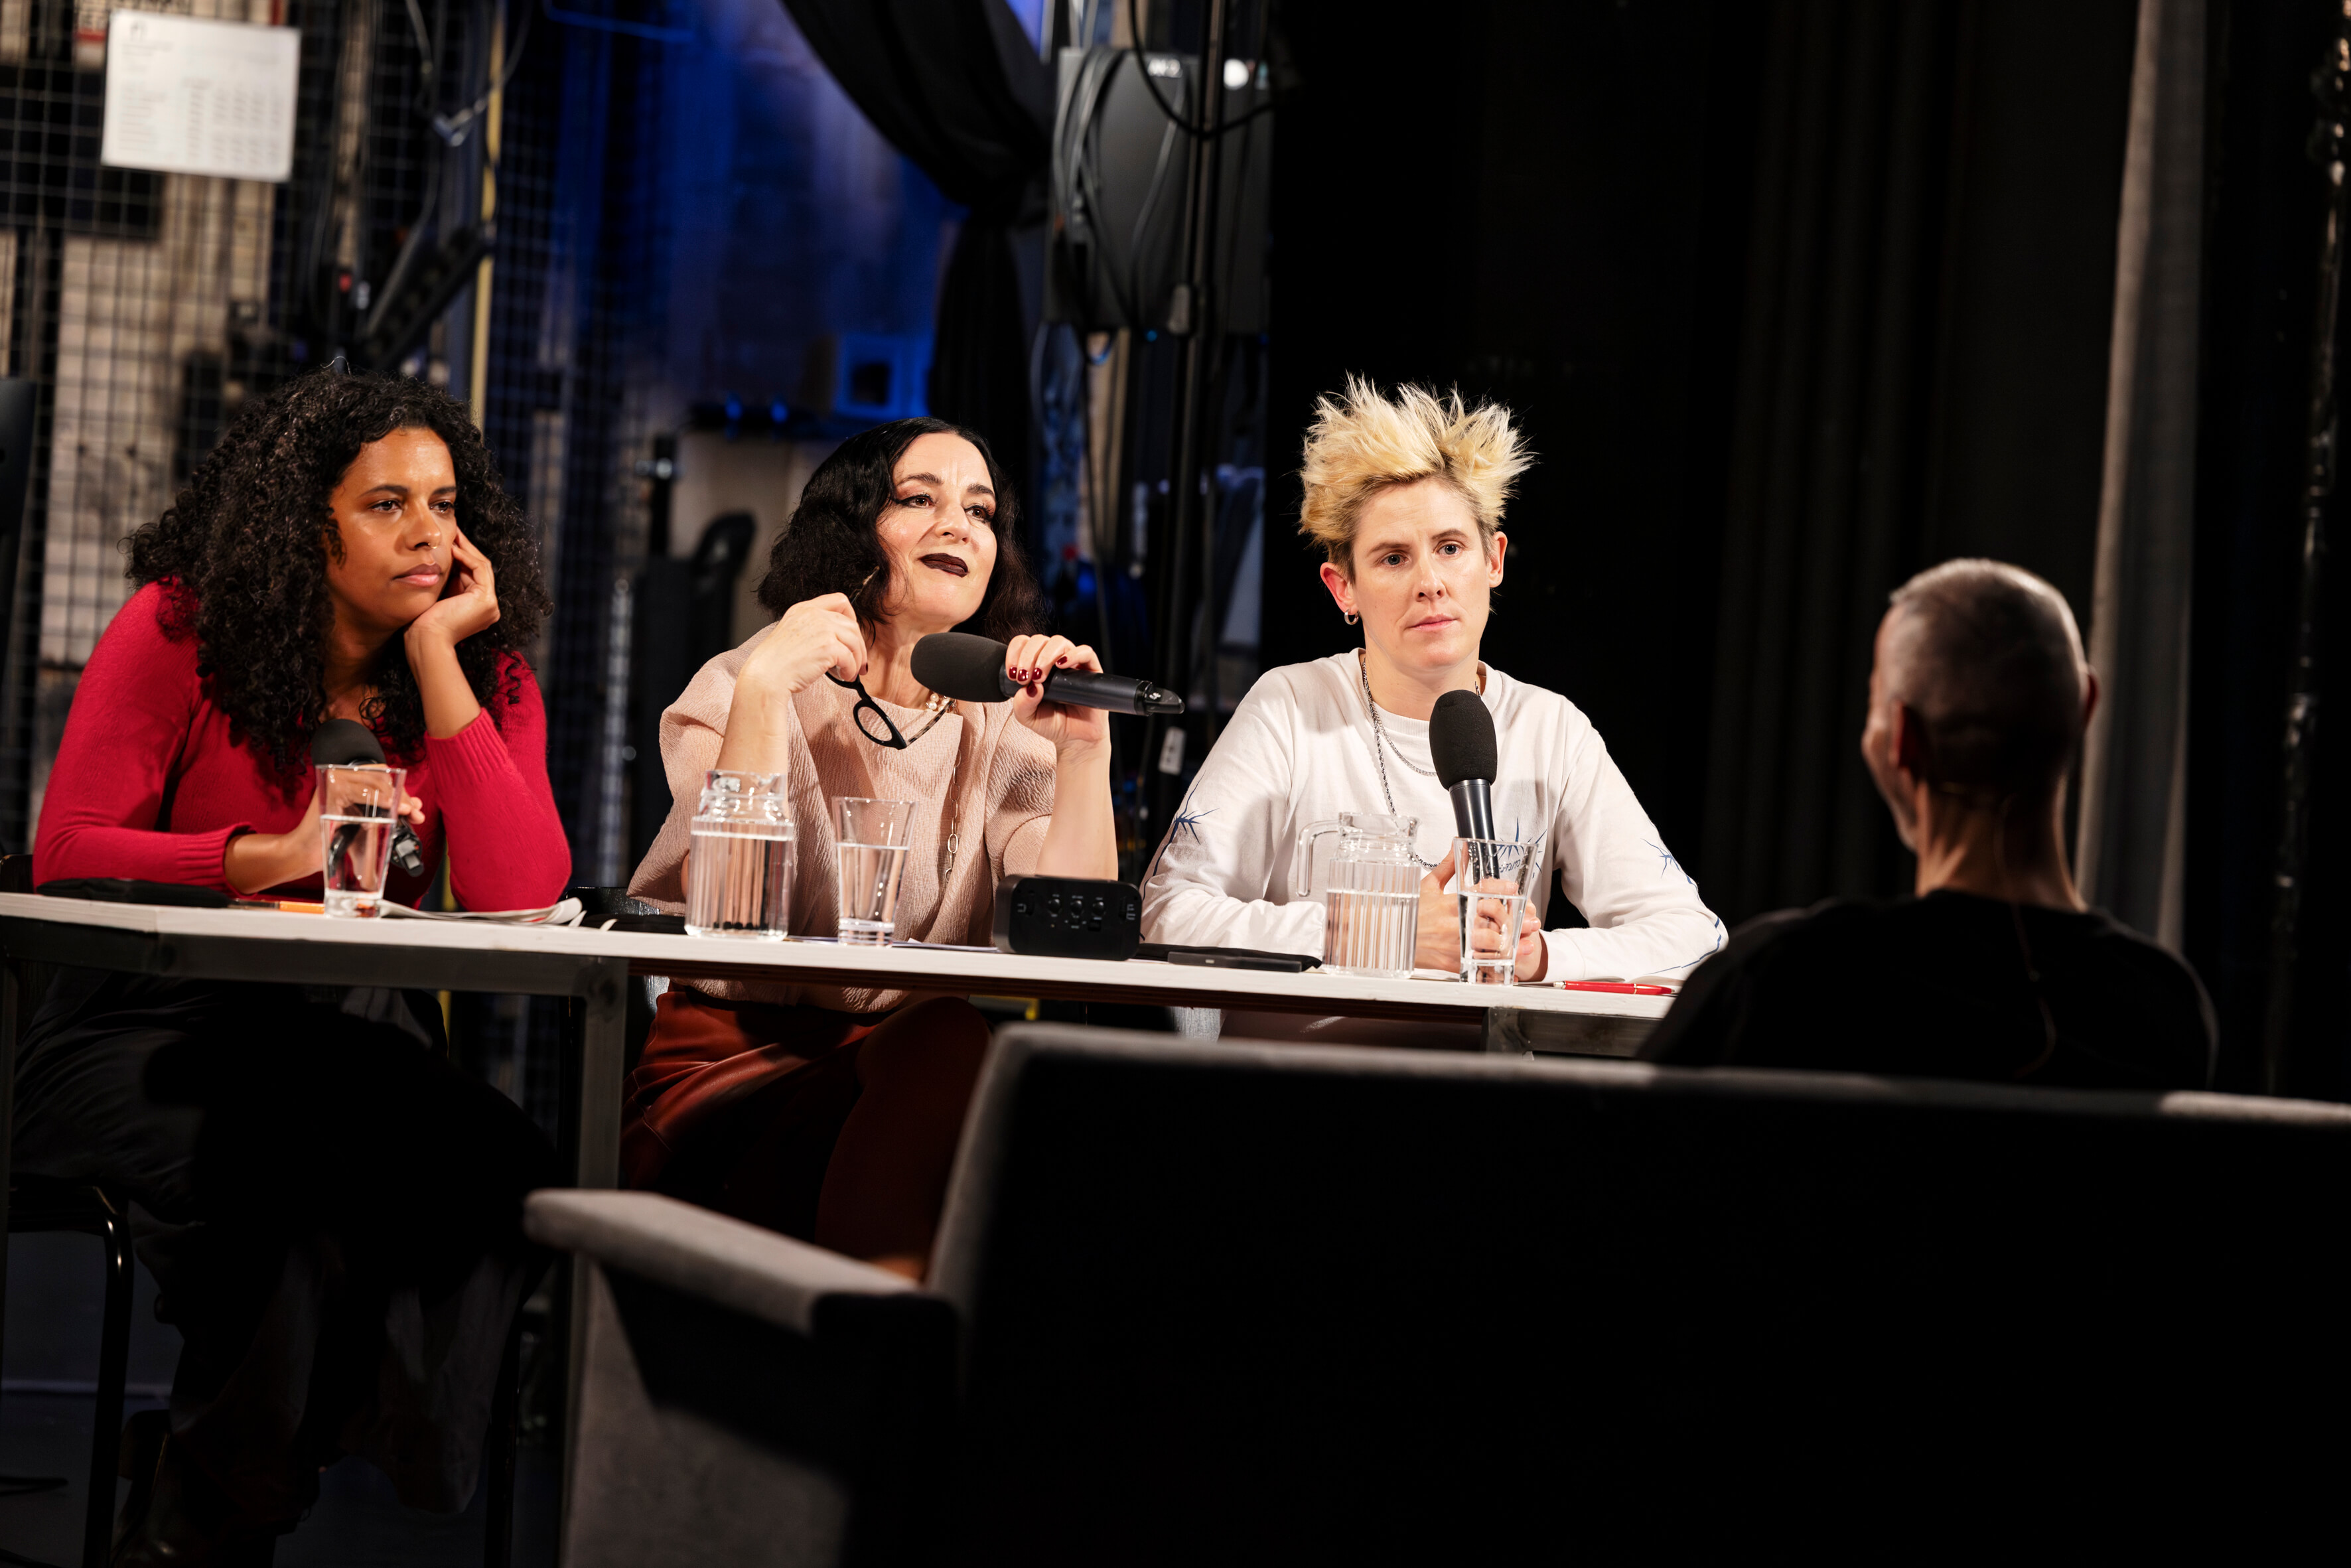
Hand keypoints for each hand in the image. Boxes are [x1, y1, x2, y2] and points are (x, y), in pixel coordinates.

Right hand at [222, 772, 421, 894]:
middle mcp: (341, 777)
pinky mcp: (331, 791)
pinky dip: (379, 798)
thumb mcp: (366, 823)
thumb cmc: (334, 839)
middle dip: (402, 796)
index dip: (401, 791)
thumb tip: (415, 805)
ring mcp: (334, 782)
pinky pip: (361, 791)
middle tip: (415, 812)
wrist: (306, 853)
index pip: (382, 778)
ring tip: (406, 812)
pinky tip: (390, 808)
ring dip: (395, 797)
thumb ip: (387, 812)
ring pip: (374, 782)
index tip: (415, 807)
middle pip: (381, 779)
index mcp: (349, 782)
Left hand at [405, 529, 500, 651]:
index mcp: (477, 608)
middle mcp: (488, 607)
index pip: (473, 575)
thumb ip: (446, 581)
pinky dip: (467, 557)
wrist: (426, 639)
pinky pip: (480, 570)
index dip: (462, 555)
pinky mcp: (486, 600)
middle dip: (466, 548)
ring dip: (467, 548)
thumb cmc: (425, 623)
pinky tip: (453, 548)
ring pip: (482, 566)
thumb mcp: (438, 596)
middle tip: (453, 531)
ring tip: (453, 534)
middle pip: (479, 569)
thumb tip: (442, 557)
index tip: (449, 540)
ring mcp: (490, 604)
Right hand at [740, 592, 866, 700]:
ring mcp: (822, 628)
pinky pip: (850, 658)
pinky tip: (845, 677)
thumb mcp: (793, 633)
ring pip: (855, 641)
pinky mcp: (828, 646)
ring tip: (851, 672)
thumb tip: (838, 640)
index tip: (852, 634)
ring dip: (857, 659)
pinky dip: (851, 670)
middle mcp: (814, 614)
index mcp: (804, 609)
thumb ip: (813, 629)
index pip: (840, 600)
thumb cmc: (776, 663)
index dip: (852, 617)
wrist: (766, 676)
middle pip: (851, 624)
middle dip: (859, 644)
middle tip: (859, 661)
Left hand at [1006, 634, 1109, 757]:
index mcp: (1035, 665)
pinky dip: (1073, 654)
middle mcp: (1053, 660)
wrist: (1075, 739)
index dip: (1015, 653)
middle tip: (1025, 677)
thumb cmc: (1052, 723)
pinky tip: (1062, 665)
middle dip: (1028, 656)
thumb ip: (1022, 704)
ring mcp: (1072, 663)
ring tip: (1041, 677)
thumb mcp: (1028, 717)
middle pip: (1039, 640)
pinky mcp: (1091, 670)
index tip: (1013, 673)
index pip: (1023, 644)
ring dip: (1046, 655)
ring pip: (1059, 642)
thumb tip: (1030, 687)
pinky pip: (1085, 652)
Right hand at [1413, 845, 1544, 977]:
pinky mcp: (1450, 963)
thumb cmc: (1409, 912)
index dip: (1500, 891)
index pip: (1480, 893)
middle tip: (1531, 922)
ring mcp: (1453, 944)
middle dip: (1514, 923)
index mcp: (1450, 903)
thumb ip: (1448, 866)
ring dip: (1510, 946)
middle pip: (1490, 922)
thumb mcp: (1427, 886)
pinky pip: (1475, 967)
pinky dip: (1493, 968)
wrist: (1388, 937)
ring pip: (1487, 946)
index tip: (1514, 891)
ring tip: (1526, 945)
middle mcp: (1454, 924)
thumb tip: (1460, 845)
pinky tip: (1507, 967)